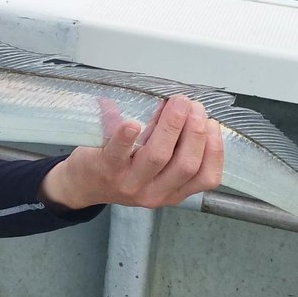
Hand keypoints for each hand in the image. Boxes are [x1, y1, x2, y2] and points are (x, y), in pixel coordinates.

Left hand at [39, 94, 223, 212]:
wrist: (82, 184)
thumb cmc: (124, 169)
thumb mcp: (155, 166)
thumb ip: (173, 143)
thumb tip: (188, 107)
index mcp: (172, 192)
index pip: (205, 178)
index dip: (214, 150)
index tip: (213, 124)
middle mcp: (154, 193)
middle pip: (185, 164)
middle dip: (195, 132)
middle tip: (194, 106)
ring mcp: (129, 183)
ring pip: (158, 157)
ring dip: (171, 126)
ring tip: (176, 103)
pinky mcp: (105, 169)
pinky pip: (118, 153)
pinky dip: (126, 137)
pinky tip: (133, 123)